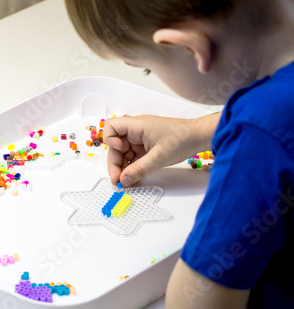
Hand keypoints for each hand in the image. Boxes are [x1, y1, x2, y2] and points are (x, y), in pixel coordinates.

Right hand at [103, 113, 219, 186]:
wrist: (198, 137)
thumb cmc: (182, 138)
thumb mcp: (159, 157)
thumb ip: (139, 169)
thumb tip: (124, 180)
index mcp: (137, 126)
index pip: (111, 127)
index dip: (110, 140)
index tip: (120, 152)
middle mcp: (136, 132)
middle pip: (115, 146)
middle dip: (115, 163)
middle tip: (118, 181)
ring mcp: (140, 140)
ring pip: (123, 154)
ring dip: (123, 168)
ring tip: (126, 182)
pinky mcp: (146, 149)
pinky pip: (133, 159)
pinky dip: (132, 169)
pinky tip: (134, 178)